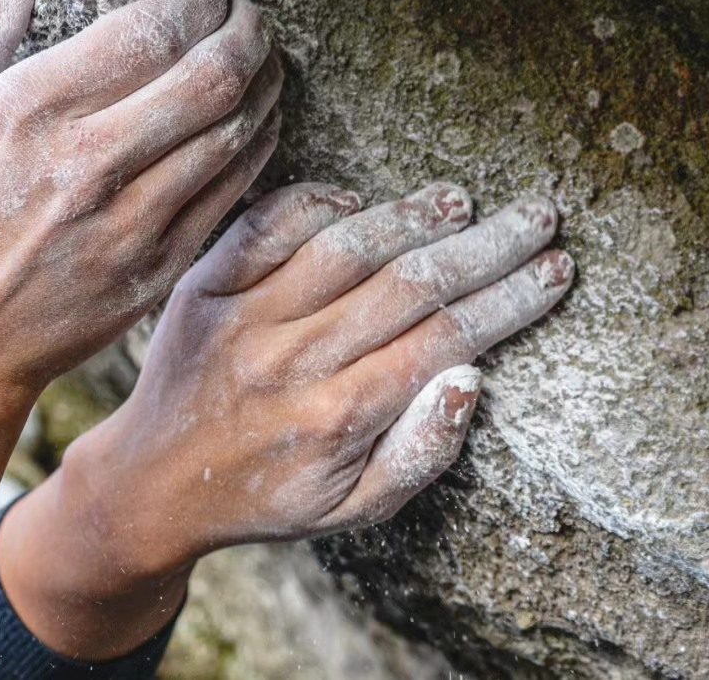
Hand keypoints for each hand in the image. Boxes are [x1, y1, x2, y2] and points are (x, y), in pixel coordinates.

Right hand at [0, 0, 281, 397]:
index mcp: (25, 112)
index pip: (148, 31)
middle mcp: (86, 166)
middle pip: (209, 77)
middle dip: (246, 31)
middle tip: (249, 15)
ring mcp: (129, 224)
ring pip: (233, 134)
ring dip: (264, 84)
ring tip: (264, 59)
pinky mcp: (156, 269)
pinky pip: (231, 193)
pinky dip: (258, 146)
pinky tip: (256, 122)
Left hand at [0, 182, 574, 657]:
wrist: (152, 482)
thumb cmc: (268, 496)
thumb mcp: (352, 509)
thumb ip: (419, 454)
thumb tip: (470, 378)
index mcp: (336, 417)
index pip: (445, 339)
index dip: (510, 300)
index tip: (557, 269)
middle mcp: (292, 359)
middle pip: (410, 284)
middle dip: (488, 247)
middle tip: (541, 215)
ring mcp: (244, 315)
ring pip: (346, 246)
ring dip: (413, 216)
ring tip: (463, 202)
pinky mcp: (205, 282)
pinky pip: (270, 223)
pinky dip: (320, 201)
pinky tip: (363, 199)